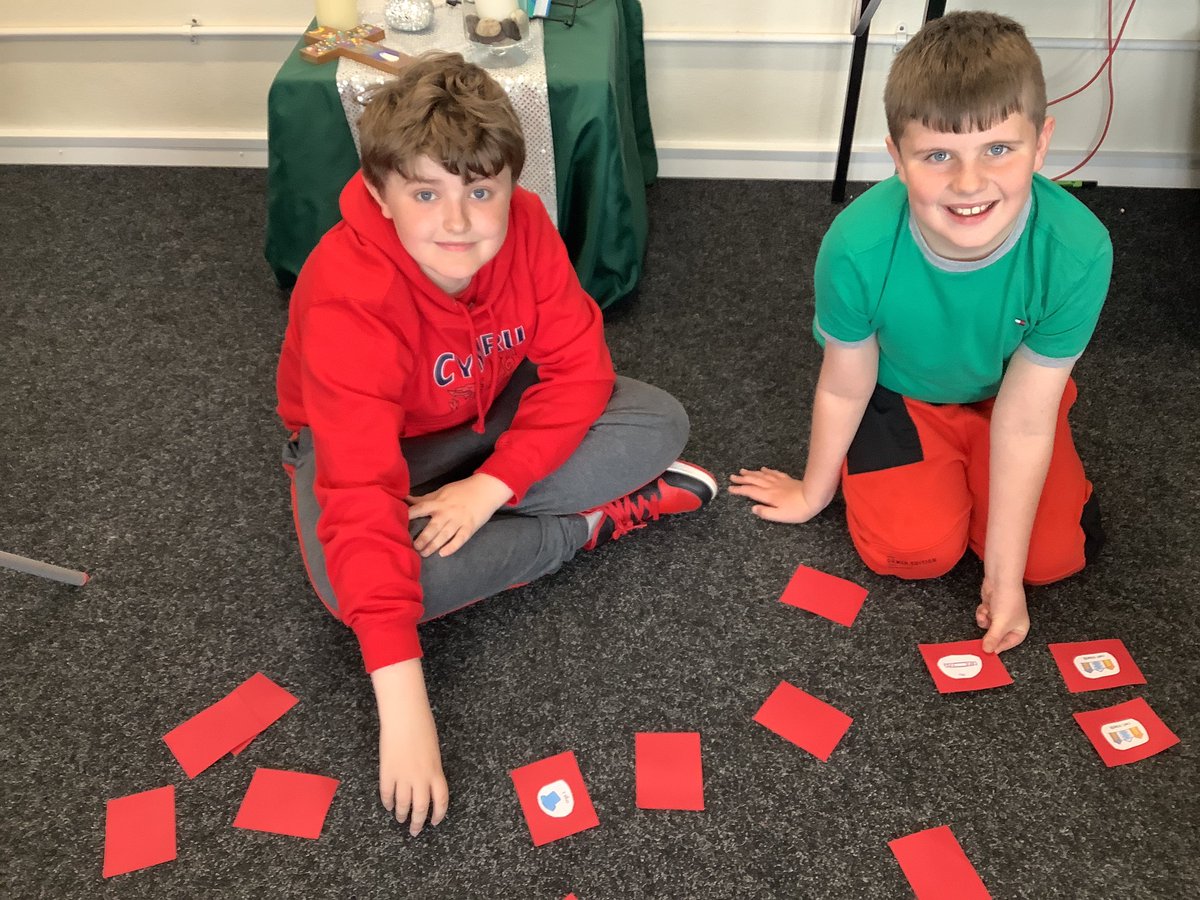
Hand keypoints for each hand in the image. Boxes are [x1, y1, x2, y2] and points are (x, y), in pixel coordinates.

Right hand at [373, 660, 448, 834]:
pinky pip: (386, 793)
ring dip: (402, 814)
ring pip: (402, 804)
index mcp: (436, 771)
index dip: (438, 814)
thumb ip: (431, 770)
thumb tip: (426, 784)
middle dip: (418, 822)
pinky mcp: (387, 772)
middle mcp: (421, 778)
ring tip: (400, 819)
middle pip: (421, 808)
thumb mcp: (433, 751)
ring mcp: (403, 776)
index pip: (441, 800)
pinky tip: (388, 806)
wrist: (405, 716)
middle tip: (415, 831)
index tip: (434, 822)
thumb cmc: (422, 727)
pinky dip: (387, 802)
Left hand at [407, 473, 511, 557]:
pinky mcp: (470, 527)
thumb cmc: (461, 490)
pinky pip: (460, 539)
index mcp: (438, 502)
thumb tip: (405, 498)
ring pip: (444, 535)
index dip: (409, 515)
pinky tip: (443, 554)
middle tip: (413, 547)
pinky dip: (452, 547)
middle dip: (422, 538)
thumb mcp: (441, 492)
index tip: (397, 523)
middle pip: (432, 527)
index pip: (420, 508)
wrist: (486, 489)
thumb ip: (424, 498)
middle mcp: (447, 512)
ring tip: (424, 553)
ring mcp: (459, 520)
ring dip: (433, 545)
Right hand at [728, 467, 828, 523]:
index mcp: (768, 496)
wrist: (814, 497)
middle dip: (742, 479)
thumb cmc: (798, 510)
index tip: (730, 488)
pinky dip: (766, 471)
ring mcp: (779, 482)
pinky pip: (773, 473)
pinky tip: (763, 469)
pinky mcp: (787, 480)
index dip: (739, 490)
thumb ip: (765, 512)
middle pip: (754, 481)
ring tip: (743, 471)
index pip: (750, 491)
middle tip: (732, 476)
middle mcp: (771, 487)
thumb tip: (753, 508)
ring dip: (751, 473)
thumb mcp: (780, 516)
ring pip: (762, 476)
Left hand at [976, 579, 1029, 653]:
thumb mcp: (1000, 624)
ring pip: (988, 626)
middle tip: (980, 639)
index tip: (989, 652)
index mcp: (1020, 628)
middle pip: (997, 635)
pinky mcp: (992, 608)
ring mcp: (1000, 615)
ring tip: (986, 614)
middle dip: (989, 634)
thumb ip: (993, 639)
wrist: (1000, 581)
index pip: (1009, 643)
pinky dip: (982, 613)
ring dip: (984, 621)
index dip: (999, 647)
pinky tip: (984, 608)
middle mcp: (1011, 623)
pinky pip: (984, 617)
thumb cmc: (1008, 600)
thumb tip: (987, 650)